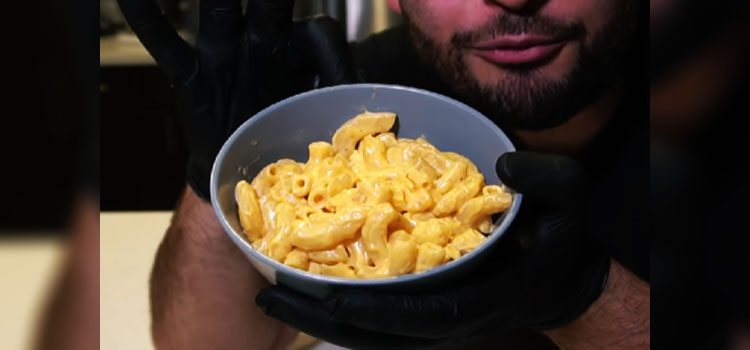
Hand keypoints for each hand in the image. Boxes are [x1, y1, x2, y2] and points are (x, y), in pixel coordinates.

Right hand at [118, 0, 356, 198]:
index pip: (320, 33)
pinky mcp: (190, 74)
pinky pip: (164, 43)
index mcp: (296, 50)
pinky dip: (145, 17)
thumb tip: (363, 96)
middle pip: (269, 0)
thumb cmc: (279, 128)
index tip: (342, 86)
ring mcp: (222, 52)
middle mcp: (259, 40)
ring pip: (217, 7)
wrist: (238, 162)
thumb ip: (337, 97)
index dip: (334, 59)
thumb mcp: (314, 114)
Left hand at [255, 151, 610, 348]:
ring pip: (369, 329)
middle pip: (379, 332)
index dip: (377, 312)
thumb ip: (544, 182)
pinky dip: (337, 305)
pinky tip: (304, 284)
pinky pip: (373, 315)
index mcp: (479, 298)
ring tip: (269, 296)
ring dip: (320, 316)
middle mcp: (448, 316)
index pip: (423, 315)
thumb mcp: (567, 200)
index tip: (331, 301)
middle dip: (324, 319)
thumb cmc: (560, 240)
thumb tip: (504, 165)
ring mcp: (431, 317)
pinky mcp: (422, 308)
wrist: (558, 277)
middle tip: (268, 300)